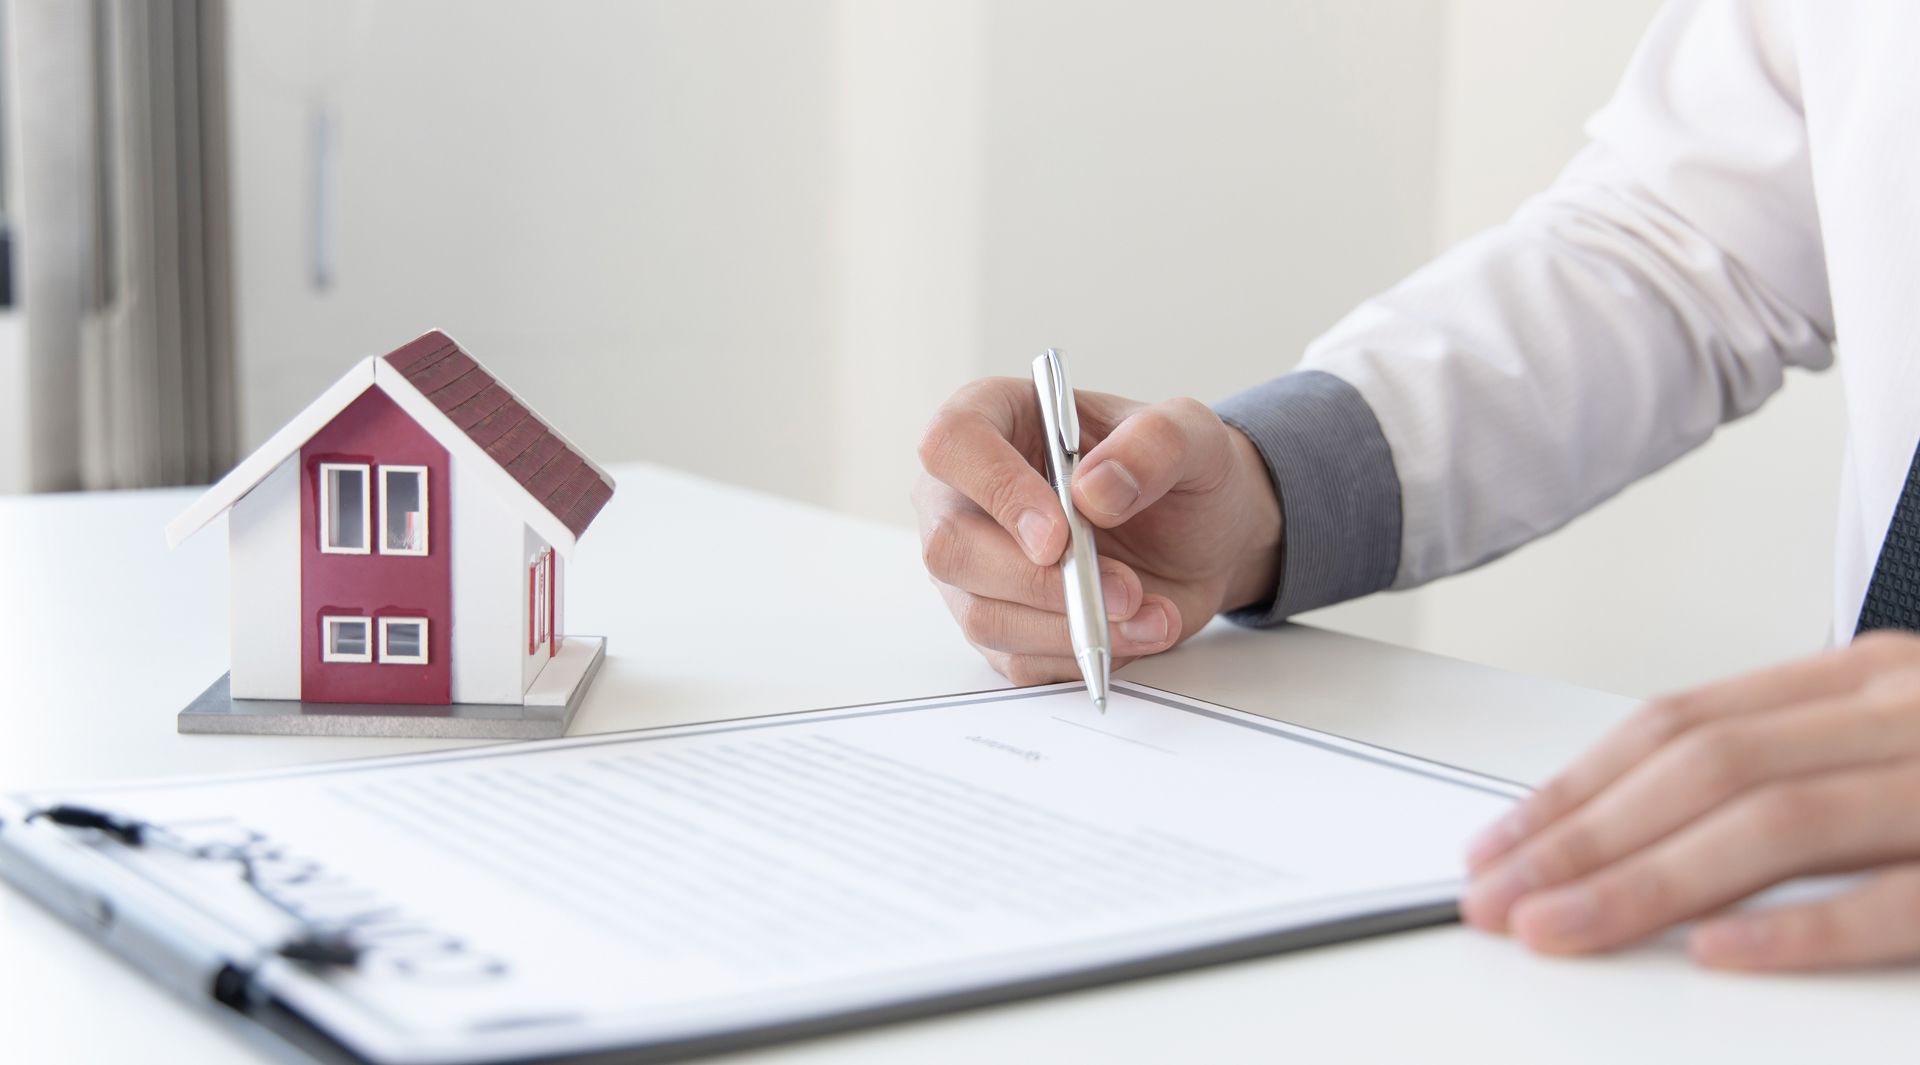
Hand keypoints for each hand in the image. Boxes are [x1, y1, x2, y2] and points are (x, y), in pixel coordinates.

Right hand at [913, 377, 1281, 683]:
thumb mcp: (1193, 433)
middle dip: (1039, 581)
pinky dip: (1081, 653)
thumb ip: (1154, 444)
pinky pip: (1017, 658)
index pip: (952, 445)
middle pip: (951, 548)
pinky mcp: (1002, 623)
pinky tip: (1132, 629)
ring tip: (1146, 609)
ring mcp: (976, 565)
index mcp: (995, 419)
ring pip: (983, 615)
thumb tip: (1095, 490)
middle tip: (1123, 588)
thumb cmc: (1178, 472)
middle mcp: (967, 494)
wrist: (1200, 538)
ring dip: (1071, 625)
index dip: (997, 490)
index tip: (1059, 534)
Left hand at [1461, 631, 1919, 970]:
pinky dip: (1795, 929)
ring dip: (1645, 882)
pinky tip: (1712, 952)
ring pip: (1771, 822)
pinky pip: (1892, 900)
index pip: (1682, 726)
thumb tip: (1630, 831)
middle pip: (1704, 770)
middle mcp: (1899, 715)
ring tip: (1558, 926)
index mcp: (1863, 681)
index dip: (1576, 787)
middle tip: (1499, 896)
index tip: (1500, 843)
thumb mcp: (1892, 743)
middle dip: (1581, 838)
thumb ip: (1785, 768)